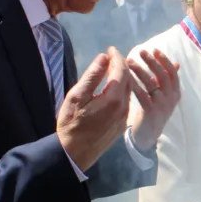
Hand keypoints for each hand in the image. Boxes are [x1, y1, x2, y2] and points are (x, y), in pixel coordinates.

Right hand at [57, 48, 132, 171]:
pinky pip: (126, 102)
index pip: (121, 70)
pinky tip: (113, 89)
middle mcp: (124, 106)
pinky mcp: (122, 124)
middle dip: (121, 66)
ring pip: (128, 91)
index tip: (110, 49)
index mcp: (113, 98)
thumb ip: (92, 75)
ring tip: (112, 71)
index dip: (117, 57)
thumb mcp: (77, 96)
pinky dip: (122, 91)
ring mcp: (124, 117)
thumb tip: (103, 58)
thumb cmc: (71, 123)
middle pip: (128, 79)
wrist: (75, 153)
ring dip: (123, 79)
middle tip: (112, 57)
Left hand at [128, 48, 180, 150]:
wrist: (150, 135)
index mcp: (175, 92)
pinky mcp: (151, 112)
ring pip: (151, 84)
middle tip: (141, 52)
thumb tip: (176, 63)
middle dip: (152, 62)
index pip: (172, 72)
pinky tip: (126, 78)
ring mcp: (162, 105)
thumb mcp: (165, 95)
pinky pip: (142, 95)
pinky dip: (134, 85)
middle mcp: (171, 98)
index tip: (154, 49)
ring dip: (140, 71)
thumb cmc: (156, 111)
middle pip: (162, 76)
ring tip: (129, 62)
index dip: (164, 60)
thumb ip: (168, 80)